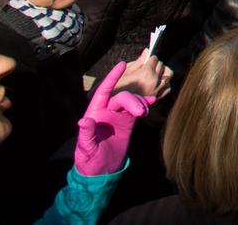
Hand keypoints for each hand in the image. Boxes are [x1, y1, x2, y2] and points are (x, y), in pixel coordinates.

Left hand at [73, 60, 154, 176]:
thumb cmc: (89, 161)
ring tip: (145, 112)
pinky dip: (145, 103)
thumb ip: (86, 135)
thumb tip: (84, 121)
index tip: (122, 65)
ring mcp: (118, 116)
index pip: (103, 92)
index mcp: (94, 114)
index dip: (112, 78)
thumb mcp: (85, 150)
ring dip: (140, 103)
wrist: (102, 172)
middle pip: (122, 97)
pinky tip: (153, 101)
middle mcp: (106, 112)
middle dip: (132, 101)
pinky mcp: (128, 122)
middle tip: (141, 113)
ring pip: (131, 101)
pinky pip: (137, 108)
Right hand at [114, 48, 171, 98]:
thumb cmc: (117, 88)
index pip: (155, 59)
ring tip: (155, 73)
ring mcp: (157, 91)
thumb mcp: (126, 72)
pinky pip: (167, 87)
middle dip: (156, 64)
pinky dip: (165, 83)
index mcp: (145, 73)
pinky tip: (159, 82)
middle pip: (162, 65)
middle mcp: (154, 82)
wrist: (115, 105)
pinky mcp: (157, 98)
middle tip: (149, 66)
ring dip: (162, 72)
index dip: (150, 58)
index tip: (148, 59)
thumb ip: (139, 61)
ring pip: (168, 75)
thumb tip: (147, 51)